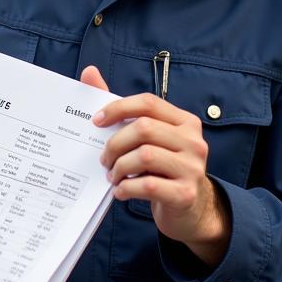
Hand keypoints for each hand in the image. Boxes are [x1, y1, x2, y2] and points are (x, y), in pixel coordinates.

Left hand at [84, 66, 230, 266]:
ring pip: (145, 156)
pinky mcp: (186, 194)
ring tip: (112, 175)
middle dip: (114, 143)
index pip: (148, 103)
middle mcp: (193, 141)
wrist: (191, 210)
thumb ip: (122, 109)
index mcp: (185, 121)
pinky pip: (148, 185)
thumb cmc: (163, 168)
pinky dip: (126, 188)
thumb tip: (89, 71)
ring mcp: (192, 168)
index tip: (96, 122)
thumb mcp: (150, 139)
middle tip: (104, 159)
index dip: (118, 108)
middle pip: (143, 128)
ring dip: (119, 167)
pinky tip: (120, 191)